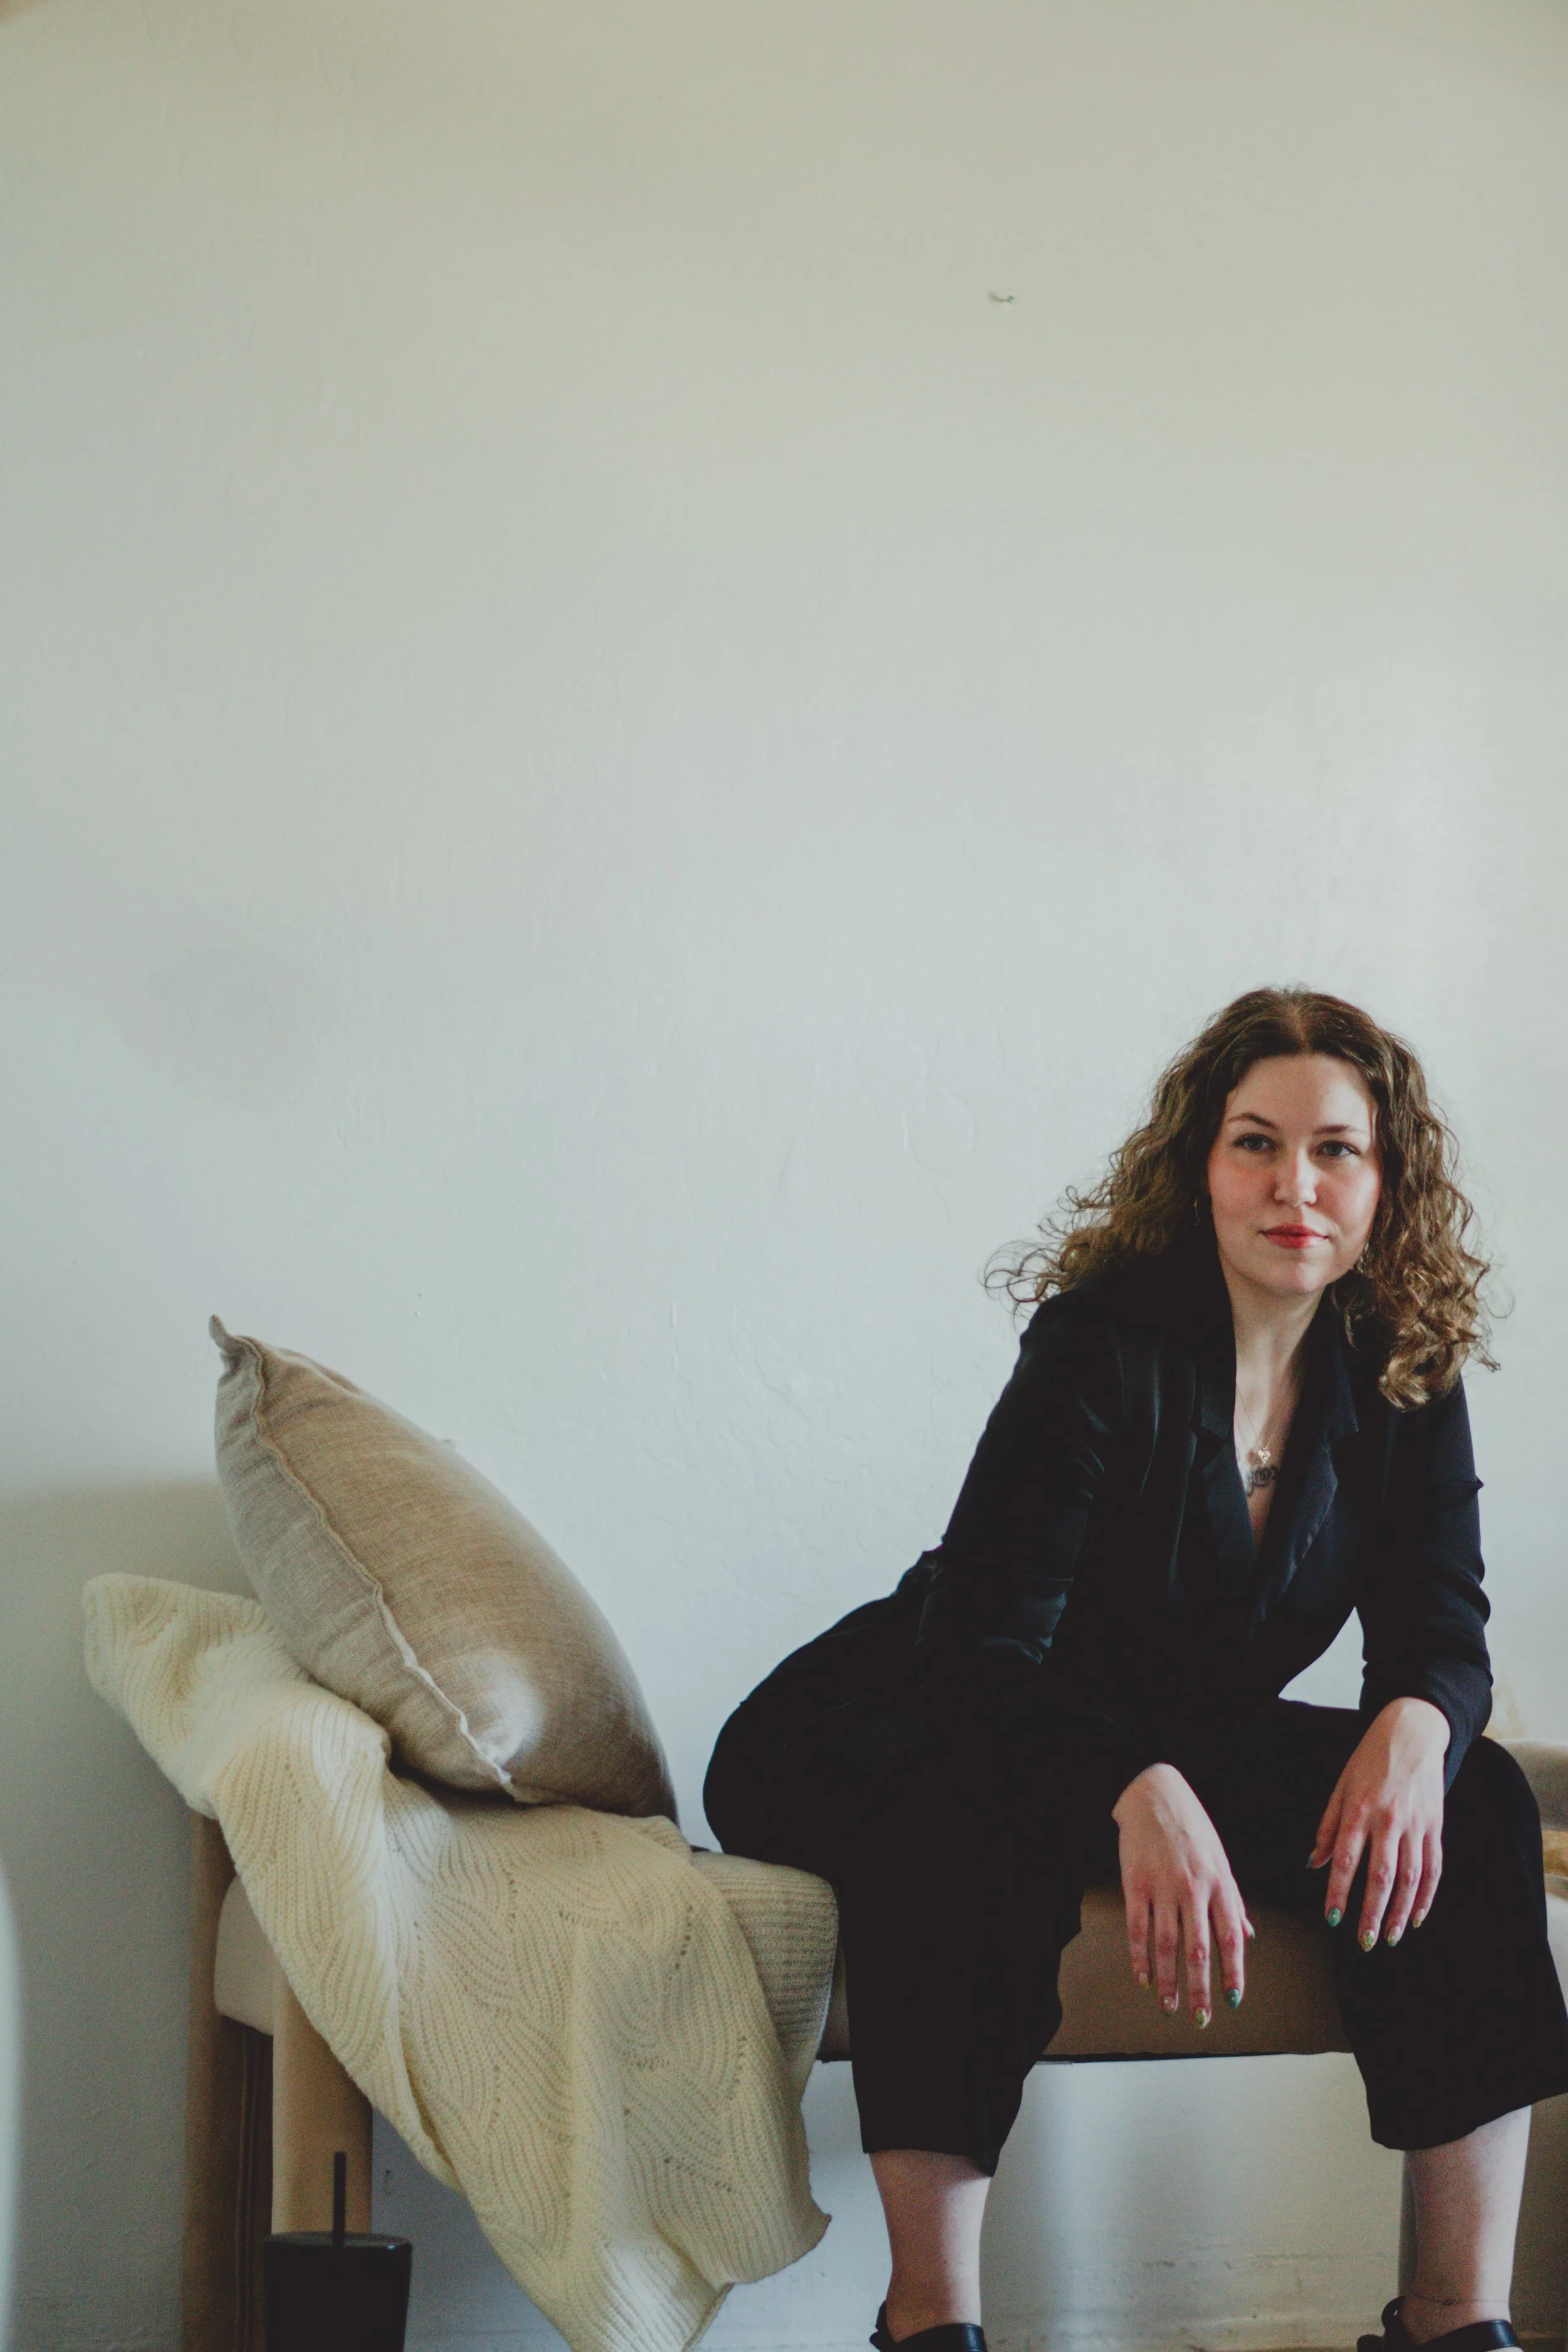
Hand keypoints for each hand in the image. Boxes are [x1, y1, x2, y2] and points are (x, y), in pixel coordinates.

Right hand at [1112, 1763, 1252, 2025]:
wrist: (1153, 1792)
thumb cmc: (1191, 1826)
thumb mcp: (1220, 1859)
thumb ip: (1233, 1899)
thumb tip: (1248, 1934)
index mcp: (1220, 1882)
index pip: (1230, 1937)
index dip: (1233, 1972)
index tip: (1233, 1999)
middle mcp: (1193, 1888)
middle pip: (1198, 1949)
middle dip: (1201, 1988)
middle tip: (1201, 2017)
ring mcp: (1162, 1887)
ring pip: (1166, 1945)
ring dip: (1168, 1980)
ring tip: (1170, 2005)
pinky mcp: (1135, 1883)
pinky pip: (1137, 1929)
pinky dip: (1139, 1958)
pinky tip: (1142, 1977)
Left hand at [1310, 1698, 1449, 1948]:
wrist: (1411, 1734)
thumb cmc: (1369, 1761)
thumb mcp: (1341, 1786)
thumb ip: (1328, 1826)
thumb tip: (1315, 1862)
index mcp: (1359, 1809)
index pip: (1346, 1859)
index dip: (1339, 1892)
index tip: (1333, 1918)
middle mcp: (1388, 1819)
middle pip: (1381, 1876)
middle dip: (1373, 1913)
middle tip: (1365, 1941)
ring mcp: (1415, 1824)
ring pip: (1410, 1877)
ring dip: (1401, 1911)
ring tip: (1391, 1937)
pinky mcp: (1435, 1826)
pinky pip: (1433, 1867)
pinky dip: (1427, 1895)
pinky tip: (1417, 1916)